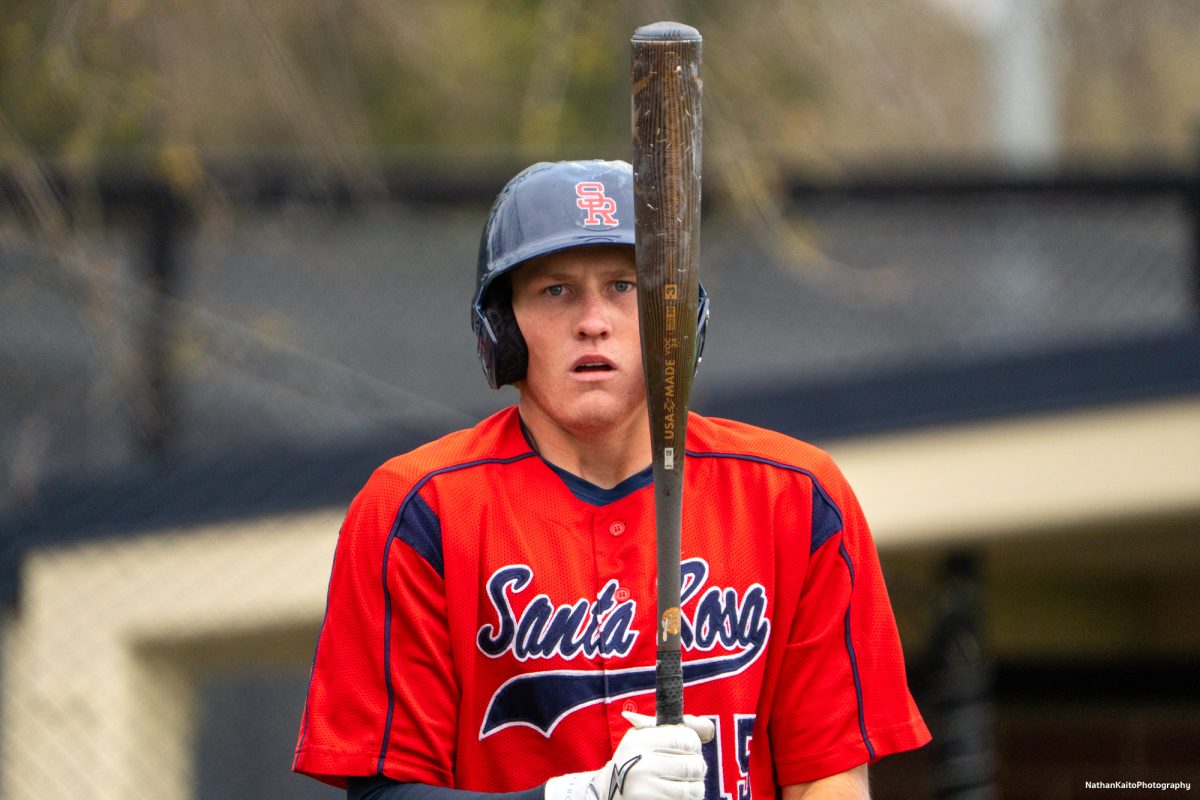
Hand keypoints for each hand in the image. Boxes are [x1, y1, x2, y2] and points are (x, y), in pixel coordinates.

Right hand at [545, 712, 714, 799]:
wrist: (606, 793)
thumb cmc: (633, 761)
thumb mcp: (643, 738)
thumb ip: (674, 728)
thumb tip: (707, 726)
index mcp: (640, 741)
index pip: (687, 738)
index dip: (694, 744)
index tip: (690, 748)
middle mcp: (642, 764)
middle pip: (694, 764)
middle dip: (697, 767)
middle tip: (690, 768)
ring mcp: (647, 789)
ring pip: (694, 788)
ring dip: (695, 787)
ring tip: (684, 783)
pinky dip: (687, 799)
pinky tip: (676, 794)